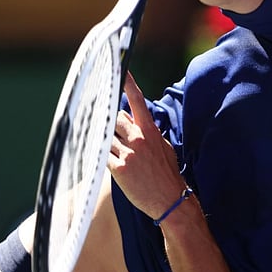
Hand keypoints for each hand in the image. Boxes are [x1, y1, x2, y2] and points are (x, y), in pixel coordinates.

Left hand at [109, 72, 186, 218]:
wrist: (170, 199)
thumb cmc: (167, 174)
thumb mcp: (163, 147)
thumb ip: (148, 132)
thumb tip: (134, 121)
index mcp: (150, 131)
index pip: (138, 102)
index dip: (128, 85)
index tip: (121, 71)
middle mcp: (139, 139)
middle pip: (115, 119)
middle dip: (113, 125)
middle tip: (117, 136)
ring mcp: (128, 153)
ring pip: (106, 136)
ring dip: (107, 142)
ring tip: (116, 153)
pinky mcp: (119, 169)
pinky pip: (102, 155)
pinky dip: (101, 156)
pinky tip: (106, 161)